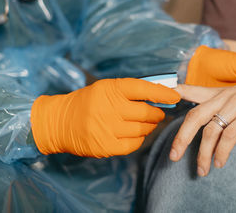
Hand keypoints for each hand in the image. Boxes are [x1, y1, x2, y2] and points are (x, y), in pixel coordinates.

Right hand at [31, 78, 179, 157]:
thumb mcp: (106, 88)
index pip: (144, 88)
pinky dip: (139, 139)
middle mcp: (110, 108)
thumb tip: (160, 95)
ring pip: (143, 129)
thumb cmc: (88, 101)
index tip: (175, 96)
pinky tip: (134, 134)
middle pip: (147, 112)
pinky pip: (134, 144)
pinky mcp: (106, 147)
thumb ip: (130, 91)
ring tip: (145, 122)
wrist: (60, 122)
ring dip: (149, 126)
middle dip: (157, 113)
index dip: (162, 93)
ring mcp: (107, 129)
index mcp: (110, 89)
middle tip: (157, 113)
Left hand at [170, 81, 235, 175]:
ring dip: (203, 153)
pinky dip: (222, 152)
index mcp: (221, 93)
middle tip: (173, 156)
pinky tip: (220, 163)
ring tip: (202, 170)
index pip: (193, 91)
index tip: (160, 97)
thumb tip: (206, 128)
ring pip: (211, 130)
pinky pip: (230, 135)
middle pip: (195, 116)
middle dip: (181, 138)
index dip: (176, 93)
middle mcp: (226, 96)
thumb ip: (222, 111)